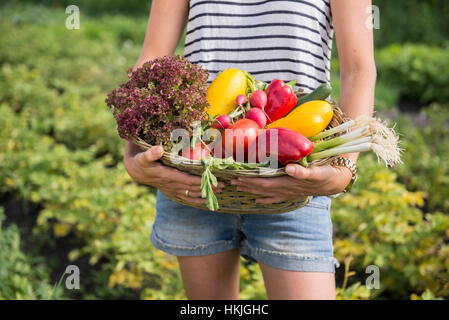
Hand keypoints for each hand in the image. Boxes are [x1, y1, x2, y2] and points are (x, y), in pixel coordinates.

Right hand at [124, 143, 223, 204]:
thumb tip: (158, 149)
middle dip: (209, 188)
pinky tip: (208, 201)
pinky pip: (187, 197)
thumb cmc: (141, 160)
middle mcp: (171, 185)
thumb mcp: (143, 156)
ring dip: (206, 194)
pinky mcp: (173, 191)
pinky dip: (198, 200)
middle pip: (193, 188)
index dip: (201, 181)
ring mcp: (172, 189)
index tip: (214, 180)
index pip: (187, 180)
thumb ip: (150, 154)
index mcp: (167, 176)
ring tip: (221, 193)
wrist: (136, 170)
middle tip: (225, 186)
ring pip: (192, 194)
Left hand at [231, 163, 351, 204]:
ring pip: (266, 193)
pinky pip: (275, 197)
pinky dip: (265, 198)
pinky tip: (257, 200)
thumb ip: (302, 172)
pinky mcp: (292, 193)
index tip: (238, 177)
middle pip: (262, 188)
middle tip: (232, 182)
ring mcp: (288, 193)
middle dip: (247, 185)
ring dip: (252, 191)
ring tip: (239, 188)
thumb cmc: (326, 174)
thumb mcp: (316, 172)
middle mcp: (286, 189)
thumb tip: (289, 169)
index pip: (265, 182)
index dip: (251, 180)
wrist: (336, 181)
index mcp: (288, 183)